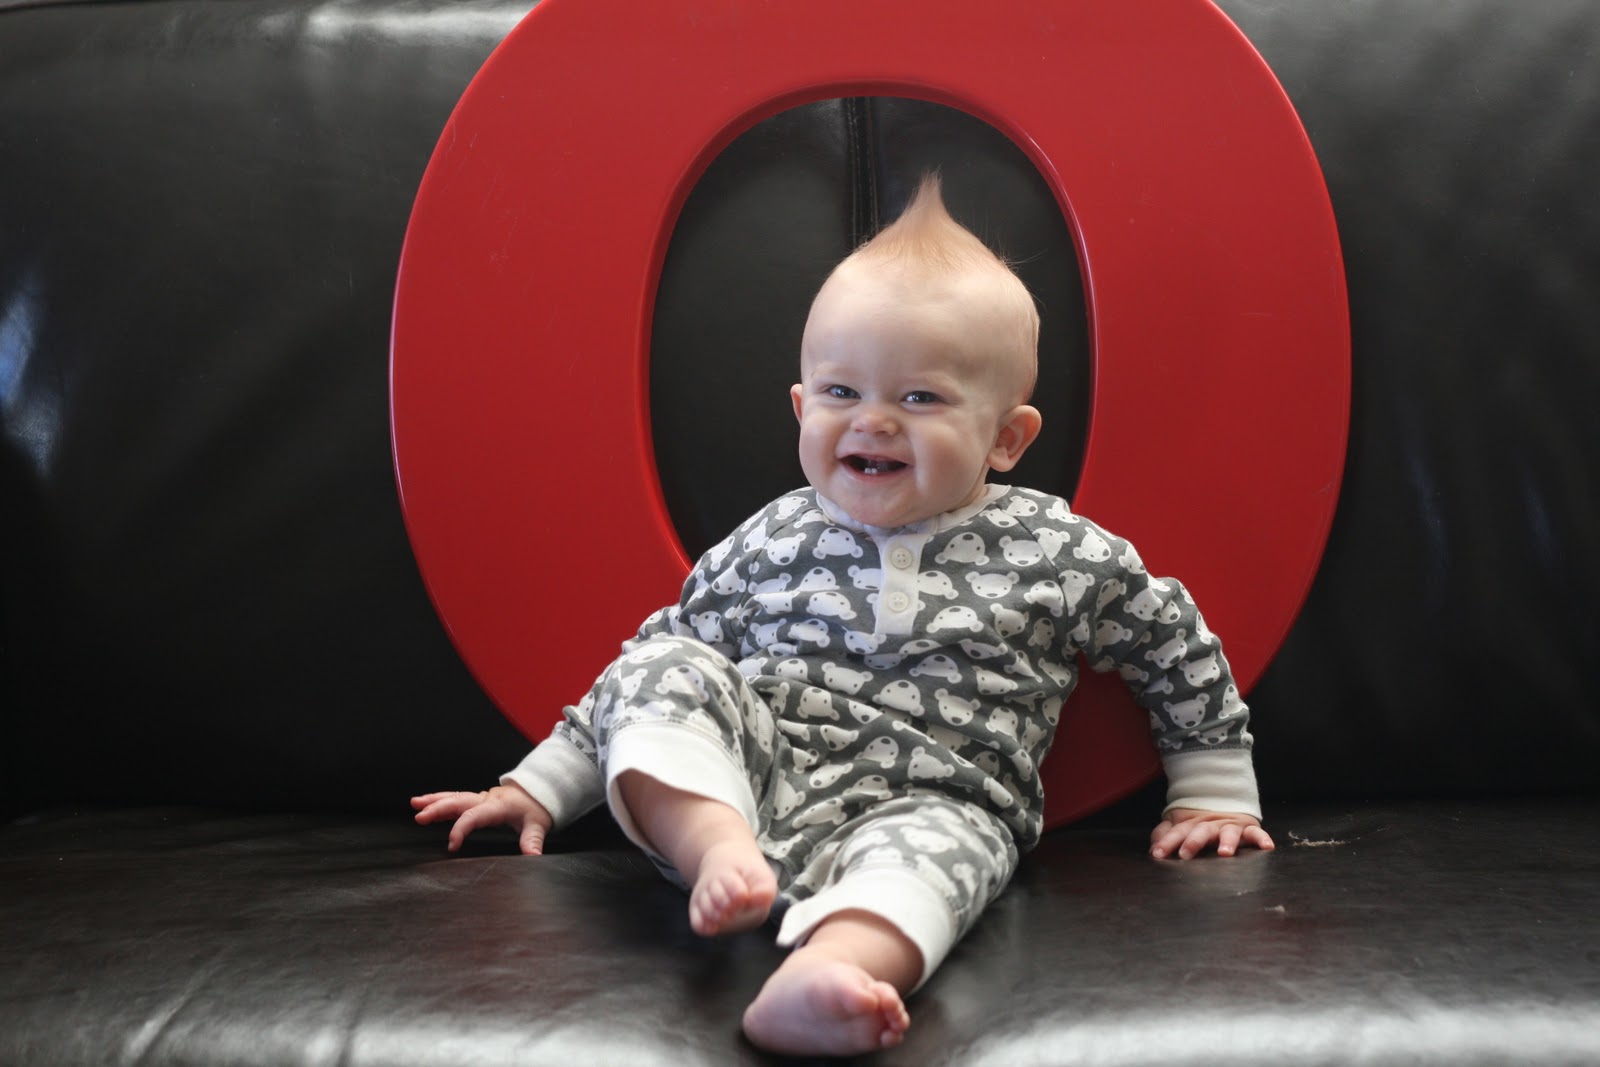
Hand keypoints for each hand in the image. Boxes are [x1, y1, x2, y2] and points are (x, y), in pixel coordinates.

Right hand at [411, 784, 553, 855]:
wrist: (539, 792)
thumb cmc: (535, 809)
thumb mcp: (538, 825)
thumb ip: (533, 840)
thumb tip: (533, 855)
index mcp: (498, 806)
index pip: (475, 816)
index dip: (461, 829)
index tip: (451, 845)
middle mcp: (486, 799)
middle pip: (458, 801)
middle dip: (438, 808)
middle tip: (420, 817)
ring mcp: (481, 798)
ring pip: (454, 797)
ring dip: (434, 800)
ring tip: (415, 804)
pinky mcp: (478, 800)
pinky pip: (456, 799)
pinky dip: (441, 801)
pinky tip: (427, 806)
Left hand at [1150, 808, 1274, 860]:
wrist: (1223, 801)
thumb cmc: (1198, 822)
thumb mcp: (1179, 825)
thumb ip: (1165, 835)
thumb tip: (1153, 849)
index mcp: (1192, 823)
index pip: (1177, 831)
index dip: (1166, 842)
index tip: (1157, 854)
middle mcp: (1211, 824)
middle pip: (1201, 830)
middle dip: (1193, 841)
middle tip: (1185, 854)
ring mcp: (1229, 825)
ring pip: (1228, 832)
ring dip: (1227, 841)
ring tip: (1224, 853)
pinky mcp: (1247, 828)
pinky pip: (1256, 832)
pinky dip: (1262, 838)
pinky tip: (1267, 846)